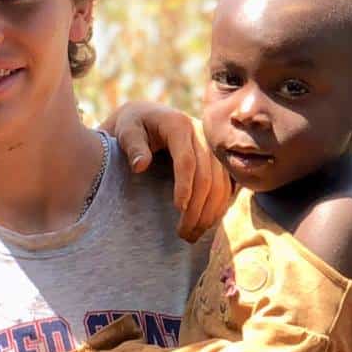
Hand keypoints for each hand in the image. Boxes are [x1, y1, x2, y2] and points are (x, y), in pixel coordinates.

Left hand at [106, 102, 232, 241]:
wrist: (146, 117)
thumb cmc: (132, 126)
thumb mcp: (126, 131)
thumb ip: (133, 146)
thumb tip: (140, 166)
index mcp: (179, 125)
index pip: (187, 160)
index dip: (185, 185)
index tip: (178, 208)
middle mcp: (201, 135)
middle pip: (207, 175)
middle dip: (197, 207)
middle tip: (183, 233)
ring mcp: (211, 148)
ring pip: (220, 183)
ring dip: (210, 212)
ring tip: (192, 235)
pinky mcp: (216, 160)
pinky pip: (225, 185)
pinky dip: (218, 206)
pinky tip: (206, 224)